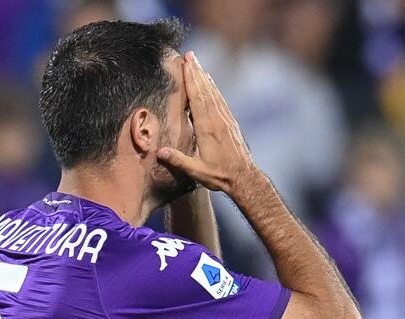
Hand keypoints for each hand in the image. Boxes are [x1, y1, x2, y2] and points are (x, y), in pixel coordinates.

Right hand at [156, 51, 256, 194]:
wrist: (244, 178)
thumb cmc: (220, 175)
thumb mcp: (197, 171)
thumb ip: (179, 160)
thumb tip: (160, 151)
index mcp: (207, 128)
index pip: (197, 99)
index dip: (191, 80)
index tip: (186, 64)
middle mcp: (217, 120)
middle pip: (205, 90)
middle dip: (196, 72)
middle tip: (190, 54)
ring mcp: (225, 120)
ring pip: (213, 93)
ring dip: (204, 77)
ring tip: (197, 63)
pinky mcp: (230, 123)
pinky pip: (220, 101)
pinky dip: (214, 89)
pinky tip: (210, 83)